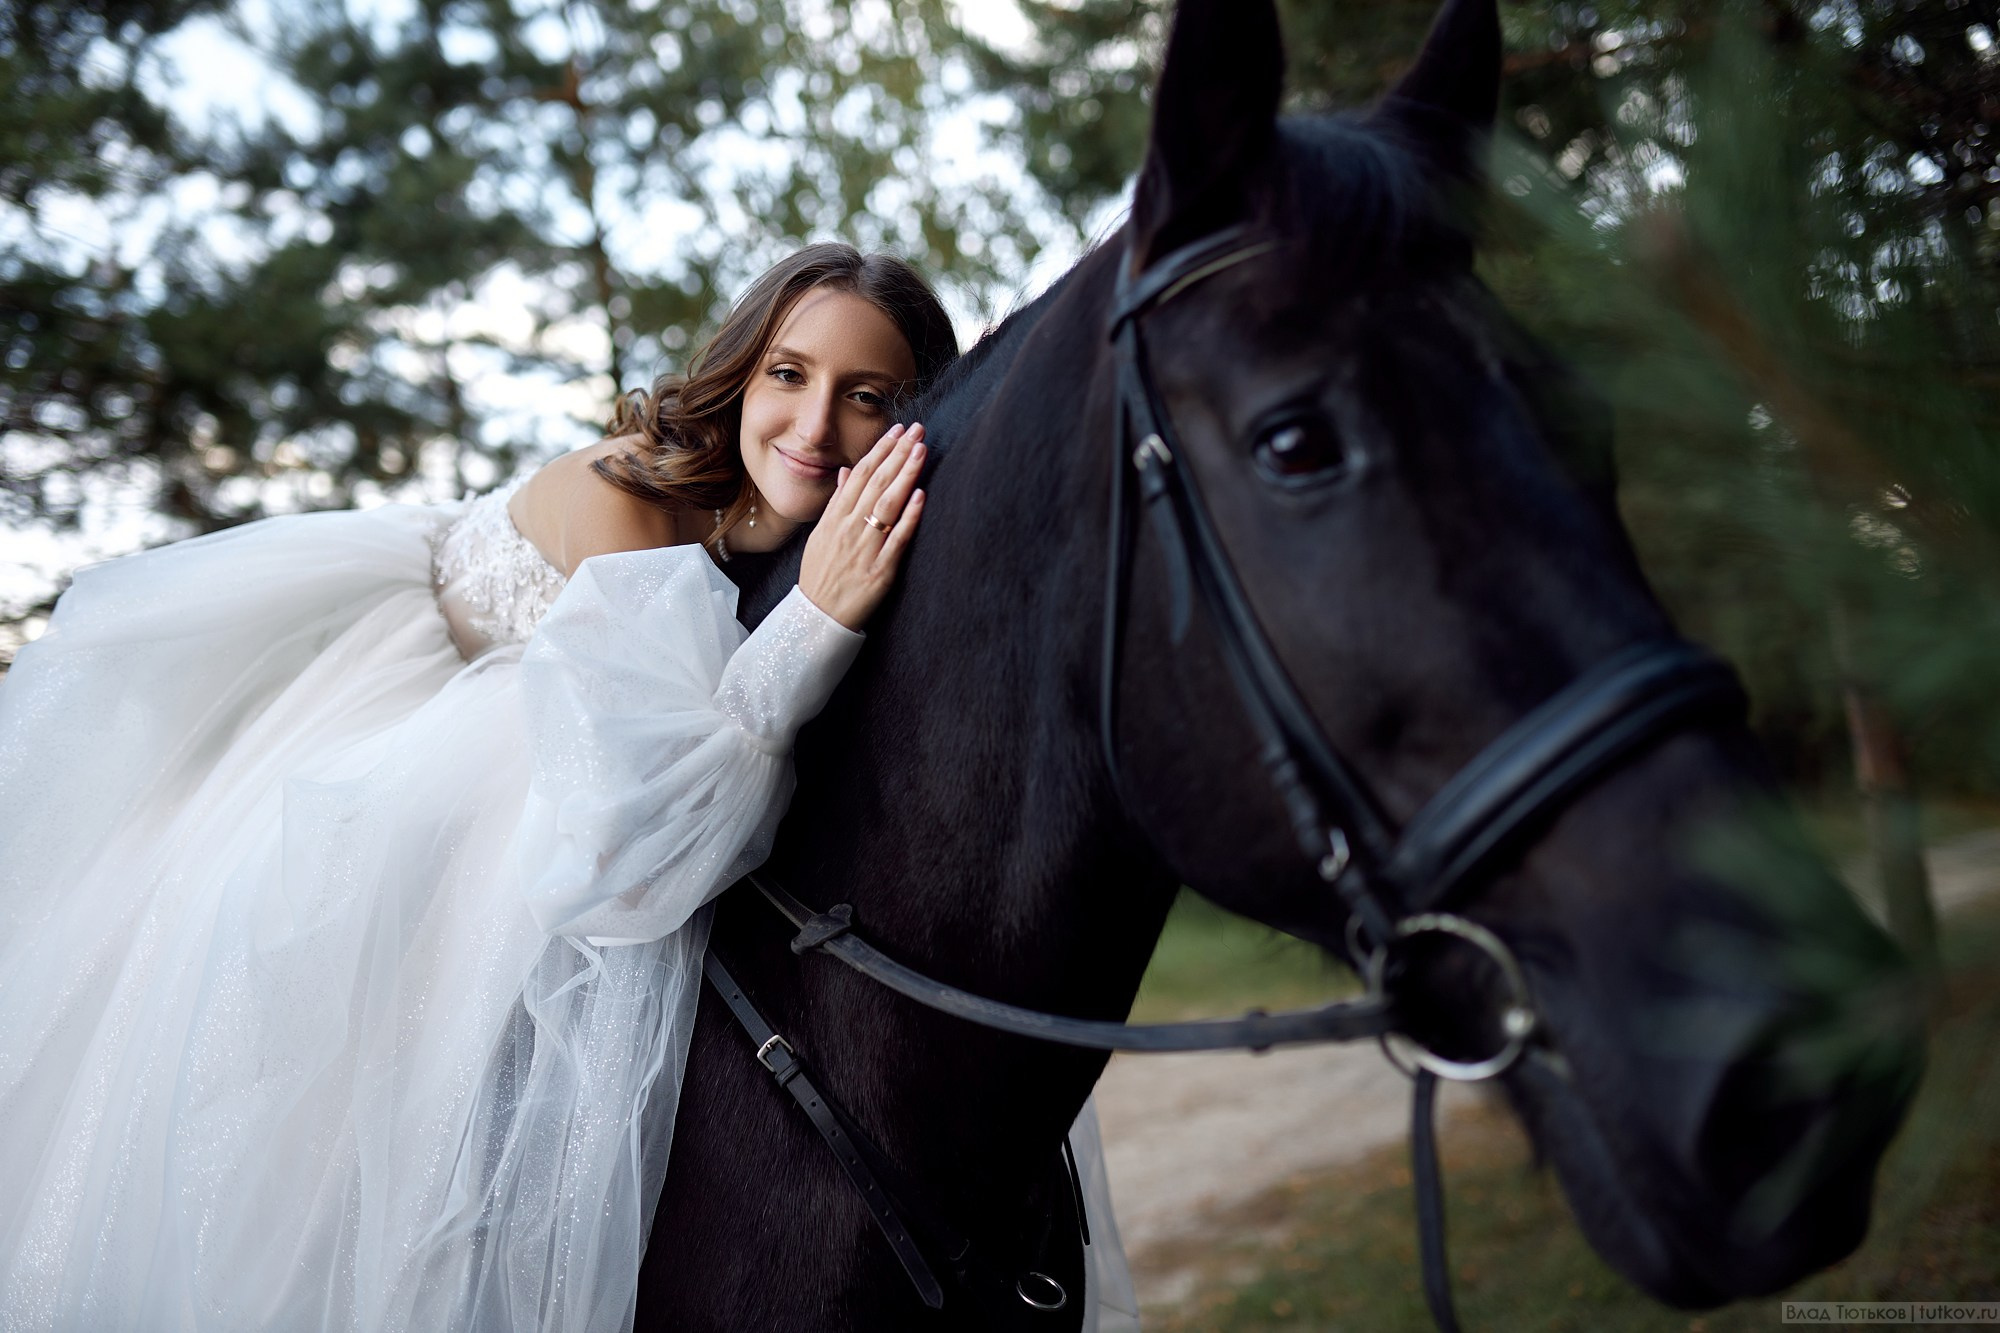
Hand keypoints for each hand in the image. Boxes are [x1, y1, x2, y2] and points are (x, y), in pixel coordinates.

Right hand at [798, 422, 926, 630]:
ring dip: (905, 475)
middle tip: (918, 430)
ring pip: (887, 505)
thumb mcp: (821, 535)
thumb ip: (836, 503)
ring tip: (922, 450)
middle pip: (875, 483)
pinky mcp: (880, 571)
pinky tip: (920, 495)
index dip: (879, 450)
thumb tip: (846, 472)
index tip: (897, 430)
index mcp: (834, 518)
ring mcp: (864, 549)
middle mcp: (848, 529)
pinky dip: (909, 517)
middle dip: (898, 453)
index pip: (859, 475)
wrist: (816, 617)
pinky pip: (897, 540)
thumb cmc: (821, 575)